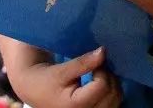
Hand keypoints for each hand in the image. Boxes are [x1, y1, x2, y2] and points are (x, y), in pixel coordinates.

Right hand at [4, 46, 122, 107]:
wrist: (36, 90)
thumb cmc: (46, 79)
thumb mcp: (61, 70)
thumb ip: (83, 62)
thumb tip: (103, 51)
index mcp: (75, 106)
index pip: (102, 86)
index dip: (101, 70)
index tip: (92, 62)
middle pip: (113, 94)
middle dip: (109, 76)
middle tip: (97, 67)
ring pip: (117, 99)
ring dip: (113, 83)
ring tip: (98, 75)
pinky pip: (114, 103)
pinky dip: (112, 91)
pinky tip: (103, 84)